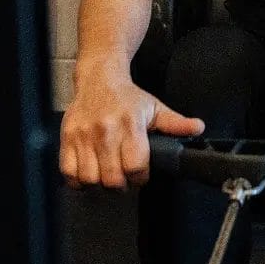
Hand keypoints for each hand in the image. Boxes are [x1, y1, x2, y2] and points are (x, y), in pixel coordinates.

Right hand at [59, 73, 203, 189]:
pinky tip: (89, 173)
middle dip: (121, 185)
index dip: (141, 177)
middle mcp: (105, 131)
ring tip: (106, 175)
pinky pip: (68, 172)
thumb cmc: (127, 97)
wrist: (98, 79)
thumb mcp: (155, 108)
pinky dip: (77, 180)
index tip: (140, 175)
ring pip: (90, 178)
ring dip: (100, 183)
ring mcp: (83, 135)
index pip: (135, 166)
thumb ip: (175, 123)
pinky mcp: (67, 138)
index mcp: (130, 124)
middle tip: (124, 178)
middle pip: (112, 178)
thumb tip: (198, 128)